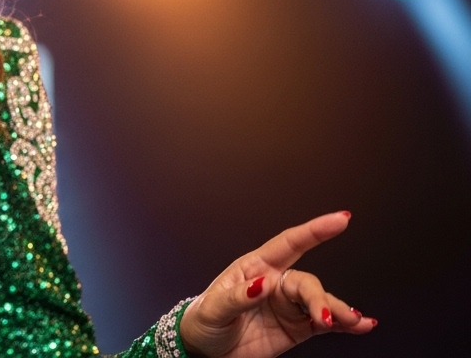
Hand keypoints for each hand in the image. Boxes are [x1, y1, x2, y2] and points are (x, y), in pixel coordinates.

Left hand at [178, 212, 374, 357]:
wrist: (204, 352)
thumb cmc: (203, 322)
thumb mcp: (212, 308)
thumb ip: (237, 297)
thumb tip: (262, 284)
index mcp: (254, 268)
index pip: (288, 244)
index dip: (315, 230)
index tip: (340, 220)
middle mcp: (275, 283)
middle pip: (306, 282)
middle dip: (319, 298)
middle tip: (325, 317)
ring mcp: (287, 305)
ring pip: (320, 301)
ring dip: (338, 310)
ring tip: (350, 321)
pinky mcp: (297, 327)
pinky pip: (325, 322)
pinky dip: (345, 323)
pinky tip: (361, 325)